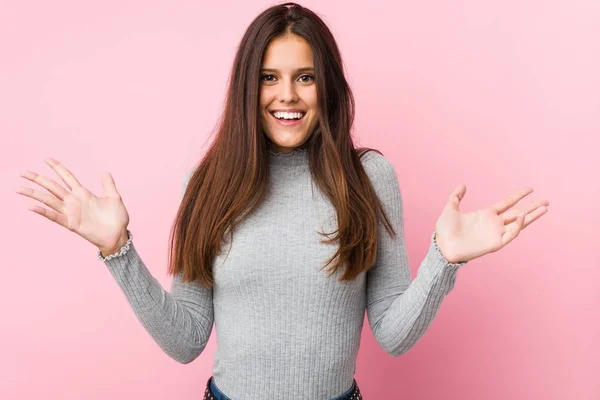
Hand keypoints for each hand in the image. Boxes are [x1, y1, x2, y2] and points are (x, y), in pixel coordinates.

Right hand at [16, 157, 129, 254]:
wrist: (118, 236)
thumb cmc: (117, 219)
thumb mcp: (115, 198)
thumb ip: (108, 185)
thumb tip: (105, 172)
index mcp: (83, 193)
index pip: (67, 177)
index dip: (57, 167)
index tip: (46, 158)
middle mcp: (74, 201)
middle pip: (52, 186)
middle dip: (38, 179)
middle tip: (22, 172)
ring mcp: (71, 212)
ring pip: (49, 200)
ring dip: (34, 194)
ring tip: (19, 188)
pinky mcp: (71, 224)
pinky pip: (54, 216)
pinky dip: (43, 211)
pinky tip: (32, 206)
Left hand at [434, 185, 548, 263]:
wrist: (442, 246)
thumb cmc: (445, 230)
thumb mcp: (450, 208)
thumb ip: (456, 196)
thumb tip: (462, 185)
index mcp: (486, 214)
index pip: (507, 203)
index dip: (518, 195)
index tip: (530, 189)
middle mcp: (494, 224)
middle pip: (518, 213)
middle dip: (532, 207)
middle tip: (546, 201)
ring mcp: (495, 234)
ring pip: (519, 223)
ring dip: (531, 216)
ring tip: (544, 208)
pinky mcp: (495, 244)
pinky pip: (510, 234)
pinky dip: (517, 226)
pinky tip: (521, 216)